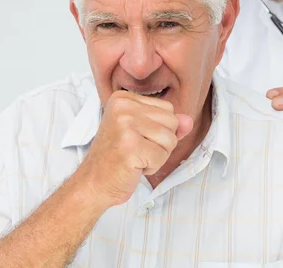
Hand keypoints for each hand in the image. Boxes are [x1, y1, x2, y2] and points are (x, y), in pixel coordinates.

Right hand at [82, 91, 192, 206]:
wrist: (94, 183)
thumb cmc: (118, 158)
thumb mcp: (144, 134)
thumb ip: (168, 125)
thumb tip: (188, 120)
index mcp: (124, 98)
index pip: (168, 109)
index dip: (159, 130)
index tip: (135, 139)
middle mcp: (122, 107)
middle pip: (172, 122)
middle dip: (161, 143)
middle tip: (136, 150)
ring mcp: (125, 125)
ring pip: (170, 139)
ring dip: (158, 155)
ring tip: (135, 158)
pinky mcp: (129, 146)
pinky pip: (162, 156)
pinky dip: (152, 167)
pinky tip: (134, 167)